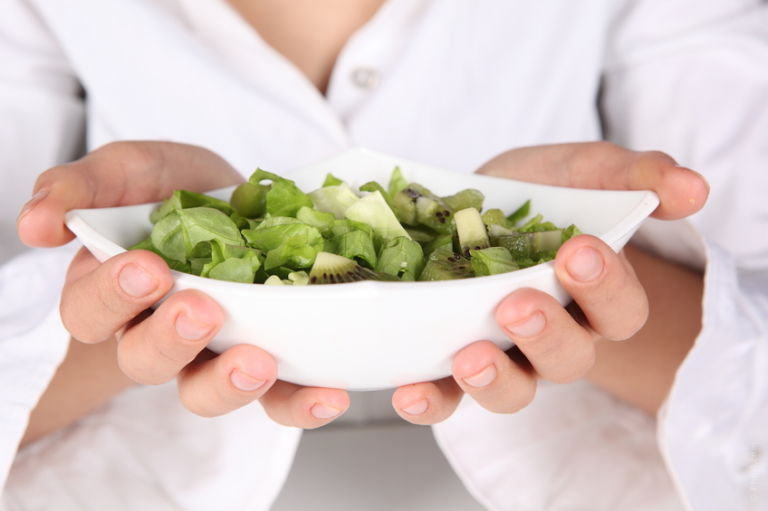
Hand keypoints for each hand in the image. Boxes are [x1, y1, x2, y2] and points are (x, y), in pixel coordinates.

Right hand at [17, 141, 349, 433]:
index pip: (89, 313)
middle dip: (169, 340)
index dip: (110, 298)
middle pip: (145, 361)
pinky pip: (278, 397)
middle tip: (199, 309)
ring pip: (205, 390)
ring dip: (229, 384)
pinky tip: (329, 393)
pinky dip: (300, 402)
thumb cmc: (176, 189)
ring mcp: (213, 350)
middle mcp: (158, 331)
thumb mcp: (132, 169)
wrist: (239, 199)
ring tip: (259, 363)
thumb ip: (81, 186)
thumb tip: (35, 223)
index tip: (145, 267)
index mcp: (115, 291)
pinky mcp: (266, 356)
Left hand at [389, 142, 708, 423]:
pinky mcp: (451, 362)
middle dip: (546, 334)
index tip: (577, 251)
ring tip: (469, 357)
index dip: (606, 289)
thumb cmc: (537, 192)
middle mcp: (554, 336)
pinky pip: (445, 398)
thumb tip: (693, 188)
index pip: (619, 311)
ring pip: (512, 390)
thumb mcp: (580, 170)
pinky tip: (408, 389)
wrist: (473, 203)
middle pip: (568, 359)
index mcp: (593, 296)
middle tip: (517, 304)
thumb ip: (633, 175)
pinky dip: (429, 400)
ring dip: (494, 379)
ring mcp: (503, 354)